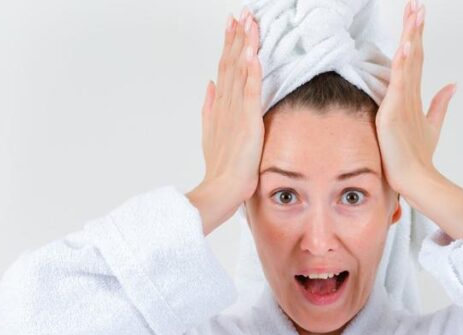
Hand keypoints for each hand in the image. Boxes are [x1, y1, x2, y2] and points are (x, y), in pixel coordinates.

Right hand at [188, 7, 262, 235]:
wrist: (221, 189)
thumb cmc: (221, 169)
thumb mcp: (212, 133)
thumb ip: (210, 108)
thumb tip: (210, 86)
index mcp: (220, 106)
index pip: (225, 68)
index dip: (230, 45)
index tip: (233, 25)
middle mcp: (225, 104)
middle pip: (231, 63)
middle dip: (236, 36)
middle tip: (241, 14)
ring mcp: (235, 111)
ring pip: (240, 70)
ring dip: (244, 45)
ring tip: (248, 22)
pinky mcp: (247, 121)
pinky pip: (250, 90)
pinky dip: (251, 70)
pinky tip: (252, 52)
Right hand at [375, 0, 456, 195]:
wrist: (413, 178)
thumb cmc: (416, 156)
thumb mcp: (432, 124)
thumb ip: (440, 104)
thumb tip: (452, 85)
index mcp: (410, 96)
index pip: (415, 58)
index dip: (417, 35)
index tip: (418, 13)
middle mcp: (402, 95)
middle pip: (410, 54)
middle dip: (412, 27)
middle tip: (414, 3)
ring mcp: (396, 102)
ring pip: (405, 61)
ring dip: (410, 36)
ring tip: (413, 13)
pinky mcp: (393, 112)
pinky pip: (399, 82)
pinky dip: (403, 62)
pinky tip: (406, 45)